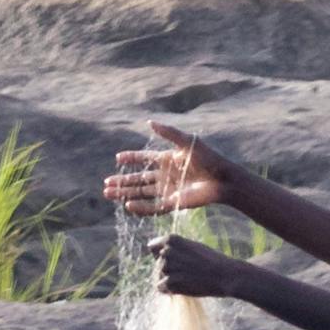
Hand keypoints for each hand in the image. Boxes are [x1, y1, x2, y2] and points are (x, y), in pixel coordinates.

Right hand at [104, 129, 229, 222]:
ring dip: (125, 194)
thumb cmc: (209, 158)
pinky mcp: (173, 204)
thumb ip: (168, 133)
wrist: (223, 179)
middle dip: (122, 182)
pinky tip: (127, 205)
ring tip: (108, 194)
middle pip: (139, 179)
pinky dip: (140, 207)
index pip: (145, 159)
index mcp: (168, 159)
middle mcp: (166, 176)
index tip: (118, 158)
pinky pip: (153, 207)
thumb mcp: (188, 142)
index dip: (132, 158)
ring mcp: (168, 190)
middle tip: (106, 184)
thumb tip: (149, 122)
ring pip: (141, 193)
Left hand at [155, 228, 230, 298]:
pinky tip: (183, 288)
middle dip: (169, 269)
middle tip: (188, 272)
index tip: (177, 260)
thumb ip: (175, 248)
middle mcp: (166, 250)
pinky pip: (160, 288)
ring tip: (189, 279)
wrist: (226, 275)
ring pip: (159, 276)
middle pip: (157, 264)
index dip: (162, 255)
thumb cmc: (212, 260)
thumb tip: (157, 254)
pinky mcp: (170, 282)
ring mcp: (167, 266)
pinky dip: (170, 290)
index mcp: (171, 239)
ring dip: (171, 280)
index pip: (152, 247)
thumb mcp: (192, 246)